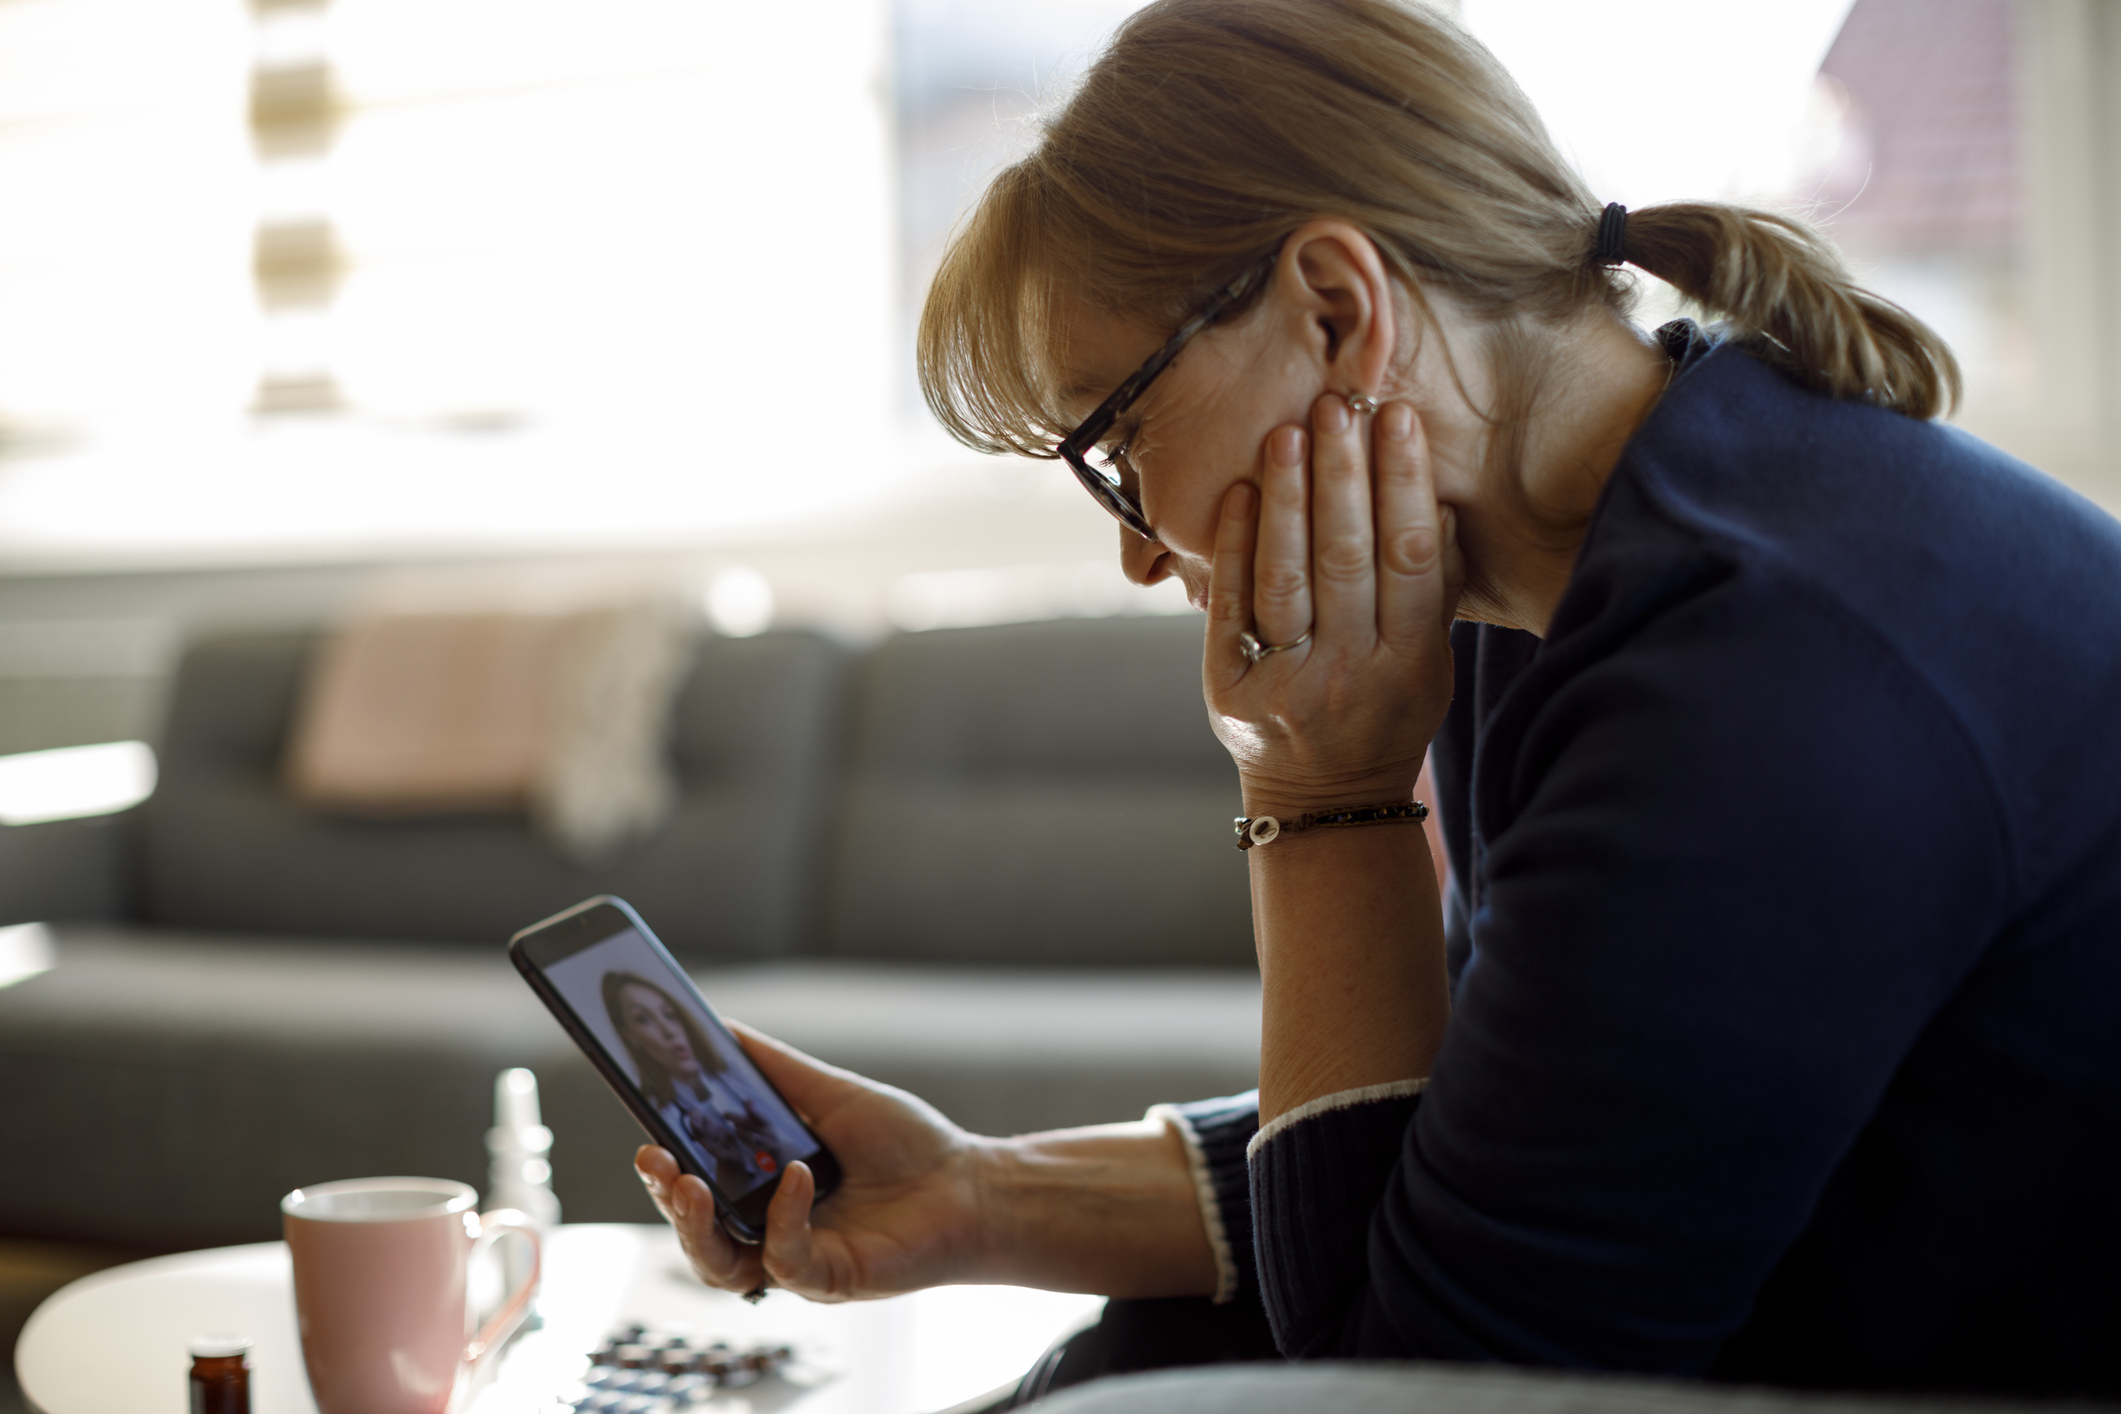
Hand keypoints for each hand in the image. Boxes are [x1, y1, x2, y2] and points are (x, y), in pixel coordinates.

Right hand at [635, 1023, 991, 1301]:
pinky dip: (783, 1214)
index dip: (666, 1167)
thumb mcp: (833, 1094)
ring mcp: (796, 1259)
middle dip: (667, 1198)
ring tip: (689, 1184)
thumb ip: (775, 1069)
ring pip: (720, 1263)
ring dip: (695, 1225)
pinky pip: (782, 1258)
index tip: (645, 1133)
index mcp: (766, 1188)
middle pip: (696, 1230)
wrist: (972, 1186)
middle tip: (655, 1160)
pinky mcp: (827, 1279)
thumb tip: (720, 1029)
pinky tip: (796, 1174)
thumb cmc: (908, 1145)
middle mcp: (772, 1229)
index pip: (697, 1186)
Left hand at [1207, 395, 1462, 813]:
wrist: (1326, 802)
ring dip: (1286, 500)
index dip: (1403, 484)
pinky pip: (1230, 606)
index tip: (1397, 417)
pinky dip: (1235, 546)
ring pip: (1285, 577)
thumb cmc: (1388, 716)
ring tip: (1286, 432)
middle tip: (1336, 405)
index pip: (1408, 559)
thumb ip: (1434, 589)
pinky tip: (1241, 491)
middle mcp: (1348, 673)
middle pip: (1345, 560)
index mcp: (1409, 665)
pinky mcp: (1228, 687)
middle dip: (1342, 477)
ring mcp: (1285, 682)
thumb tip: (1435, 498)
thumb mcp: (1431, 666)